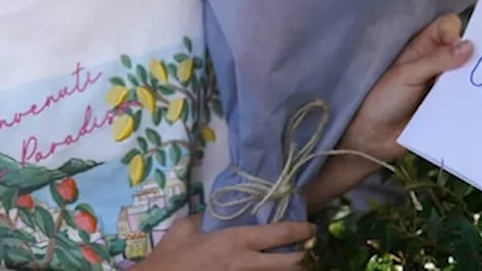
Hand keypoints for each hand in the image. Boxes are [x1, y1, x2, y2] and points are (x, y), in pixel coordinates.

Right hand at [136, 214, 313, 269]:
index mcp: (235, 242)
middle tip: (310, 254)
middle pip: (292, 264)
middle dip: (307, 259)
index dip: (300, 230)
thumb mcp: (182, 231)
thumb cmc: (170, 260)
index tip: (311, 229)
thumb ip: (197, 220)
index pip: (278, 234)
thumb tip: (204, 215)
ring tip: (297, 265)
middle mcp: (246, 264)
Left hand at [339, 13, 472, 162]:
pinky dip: (477, 101)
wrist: (374, 137)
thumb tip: (469, 46)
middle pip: (464, 50)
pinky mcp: (450, 107)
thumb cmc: (383, 99)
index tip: (461, 47)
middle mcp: (437, 63)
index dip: (456, 32)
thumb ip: (436, 60)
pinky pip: (468, 100)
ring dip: (480, 81)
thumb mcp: (407, 75)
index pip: (447, 27)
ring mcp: (445, 86)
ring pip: (469, 76)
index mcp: (423, 47)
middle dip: (477, 56)